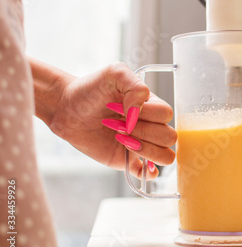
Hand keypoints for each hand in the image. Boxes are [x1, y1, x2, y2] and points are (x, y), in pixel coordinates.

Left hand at [44, 62, 175, 178]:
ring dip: (145, 150)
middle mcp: (151, 125)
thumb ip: (135, 86)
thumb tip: (139, 113)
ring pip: (165, 156)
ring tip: (121, 139)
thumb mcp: (115, 73)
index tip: (119, 108)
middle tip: (118, 125)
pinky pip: (150, 173)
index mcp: (152, 106)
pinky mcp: (128, 161)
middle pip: (169, 137)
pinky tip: (136, 163)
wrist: (66, 107)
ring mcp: (142, 144)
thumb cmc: (91, 88)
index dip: (146, 114)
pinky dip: (149, 173)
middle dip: (142, 131)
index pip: (166, 114)